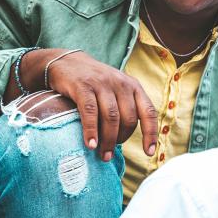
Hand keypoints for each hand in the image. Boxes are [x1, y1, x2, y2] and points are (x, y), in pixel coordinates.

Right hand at [39, 50, 157, 161]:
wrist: (67, 62)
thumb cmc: (94, 82)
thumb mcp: (115, 89)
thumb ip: (124, 107)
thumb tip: (126, 139)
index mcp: (133, 86)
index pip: (148, 111)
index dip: (150, 133)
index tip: (148, 152)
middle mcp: (120, 83)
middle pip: (128, 119)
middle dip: (121, 140)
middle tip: (110, 154)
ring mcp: (102, 83)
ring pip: (111, 117)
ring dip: (108, 140)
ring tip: (102, 154)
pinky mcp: (83, 86)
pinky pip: (90, 112)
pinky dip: (91, 130)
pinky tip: (90, 144)